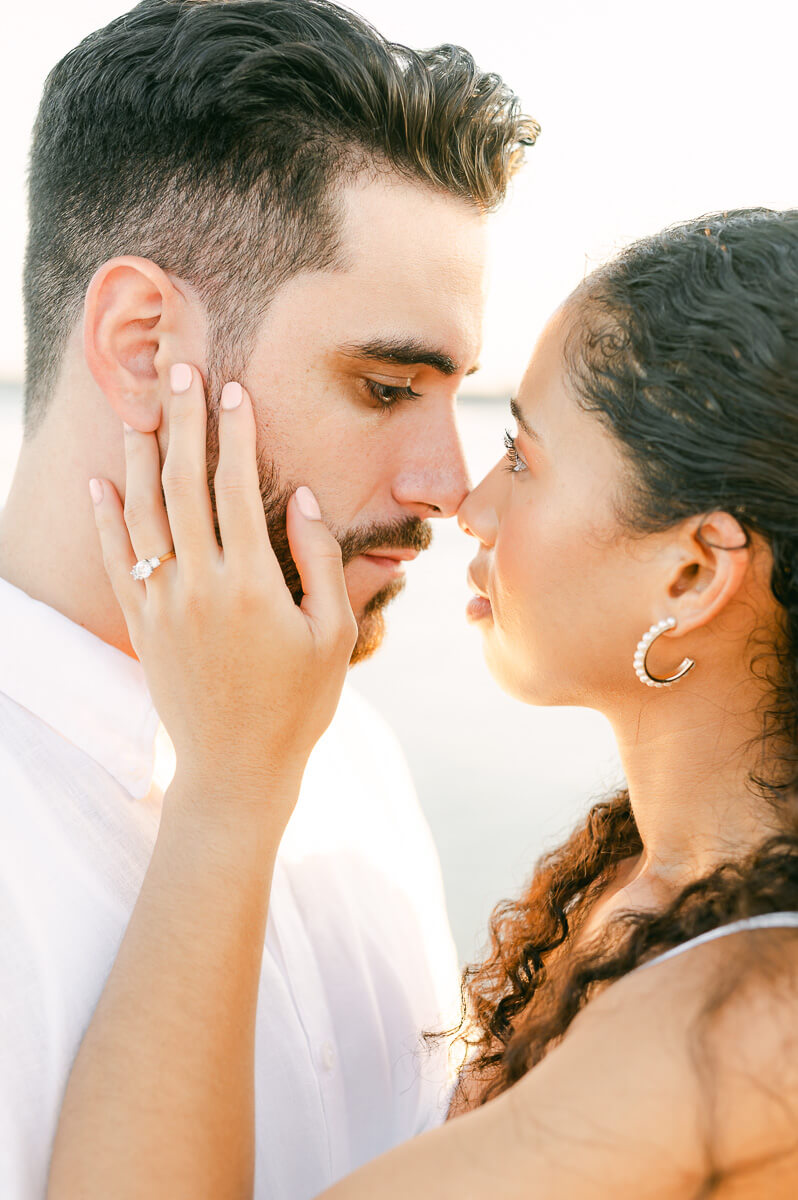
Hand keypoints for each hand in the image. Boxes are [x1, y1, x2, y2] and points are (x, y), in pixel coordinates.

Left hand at [88, 366, 357, 818]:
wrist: (236, 768)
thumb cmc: (298, 704)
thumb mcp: (333, 635)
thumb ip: (320, 563)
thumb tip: (304, 499)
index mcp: (252, 584)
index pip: (237, 489)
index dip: (235, 435)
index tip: (234, 390)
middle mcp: (199, 585)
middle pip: (184, 486)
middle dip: (183, 423)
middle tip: (179, 371)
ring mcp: (163, 604)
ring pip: (142, 514)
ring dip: (139, 458)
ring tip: (139, 410)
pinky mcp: (142, 625)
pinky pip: (115, 561)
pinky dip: (104, 520)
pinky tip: (99, 484)